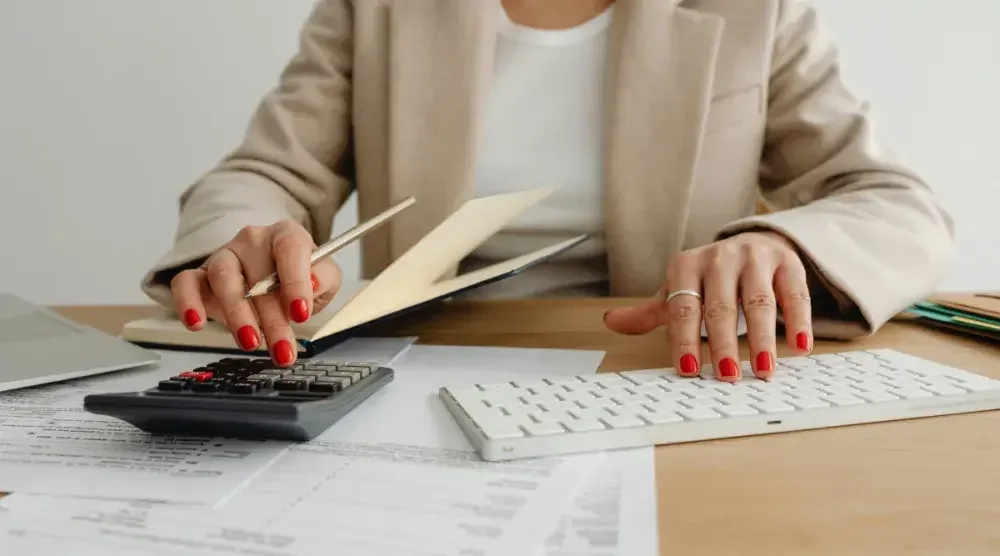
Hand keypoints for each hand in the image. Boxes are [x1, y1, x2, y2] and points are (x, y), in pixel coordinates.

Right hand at [170, 221, 341, 365]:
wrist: (273, 277)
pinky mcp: (201, 275)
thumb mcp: (324, 276)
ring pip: (223, 278)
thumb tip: (312, 283)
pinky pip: (185, 282)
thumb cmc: (298, 276)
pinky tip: (196, 323)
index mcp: (286, 235)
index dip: (295, 281)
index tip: (301, 313)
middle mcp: (252, 241)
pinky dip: (187, 301)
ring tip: (250, 342)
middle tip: (283, 350)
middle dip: (272, 320)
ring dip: (237, 316)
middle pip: (257, 276)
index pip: (289, 248)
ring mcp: (224, 256)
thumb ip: (324, 277)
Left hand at [603, 231, 811, 381]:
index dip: (685, 340)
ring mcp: (755, 258)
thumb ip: (650, 312)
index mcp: (686, 266)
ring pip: (759, 301)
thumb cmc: (709, 278)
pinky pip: (794, 294)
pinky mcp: (787, 262)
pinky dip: (799, 321)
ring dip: (763, 338)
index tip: (689, 371)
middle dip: (724, 343)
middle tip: (728, 375)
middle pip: (721, 306)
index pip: (683, 307)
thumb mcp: (678, 290)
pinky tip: (800, 347)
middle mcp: (720, 258)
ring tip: (764, 369)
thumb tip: (610, 322)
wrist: (752, 242)